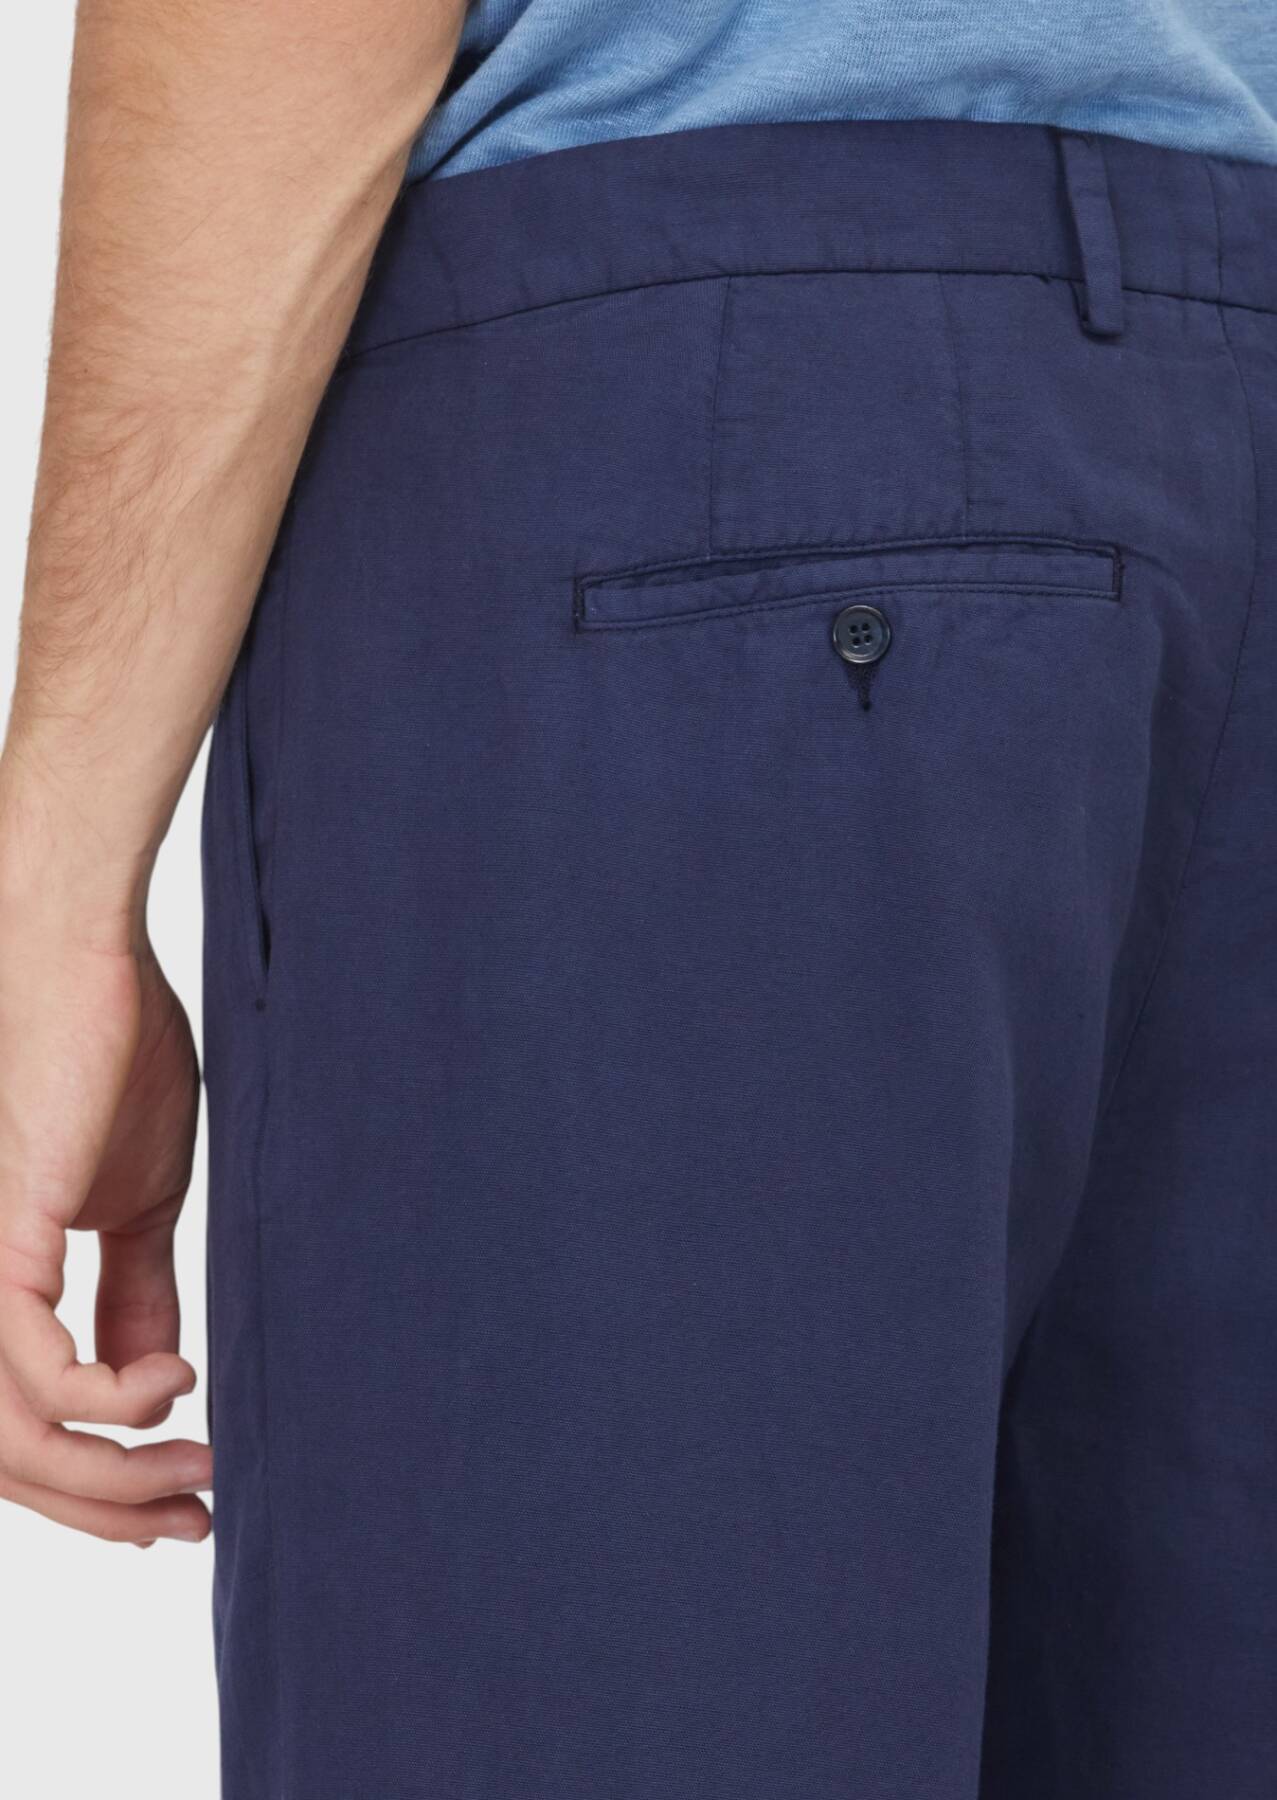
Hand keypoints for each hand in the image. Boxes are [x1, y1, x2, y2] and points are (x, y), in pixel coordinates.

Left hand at [0, 910, 209, 1546]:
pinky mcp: (1, 1244)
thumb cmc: (110, 1056)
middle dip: (105, 1510)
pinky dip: (116, 1402)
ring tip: (198, 1471)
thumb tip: (156, 1385)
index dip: (93, 1487)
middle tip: (195, 1518)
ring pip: (18, 1439)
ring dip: (114, 1477)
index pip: (20, 1429)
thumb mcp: (138, 1204)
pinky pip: (45, 1379)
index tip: (181, 1505)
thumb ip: (134, 1295)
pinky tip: (177, 1379)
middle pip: (8, 1459)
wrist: (82, 959)